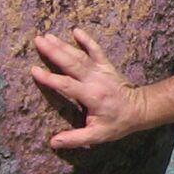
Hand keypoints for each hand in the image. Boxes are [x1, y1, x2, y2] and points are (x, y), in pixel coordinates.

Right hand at [30, 28, 141, 149]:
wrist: (140, 110)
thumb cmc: (117, 123)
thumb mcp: (97, 135)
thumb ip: (75, 139)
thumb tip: (53, 143)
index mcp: (91, 96)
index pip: (66, 85)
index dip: (50, 78)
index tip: (34, 70)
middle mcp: (95, 80)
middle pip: (71, 64)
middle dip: (54, 52)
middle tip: (37, 41)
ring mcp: (101, 70)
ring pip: (80, 55)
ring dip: (63, 45)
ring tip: (46, 36)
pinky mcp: (106, 65)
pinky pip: (96, 50)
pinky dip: (87, 39)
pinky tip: (76, 30)